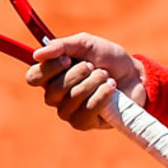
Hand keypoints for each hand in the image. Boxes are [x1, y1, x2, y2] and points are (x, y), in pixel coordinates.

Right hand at [25, 32, 144, 129]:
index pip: (33, 77)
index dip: (48, 69)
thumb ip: (62, 46)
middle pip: (53, 90)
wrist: (135, 75)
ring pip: (72, 99)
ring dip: (93, 83)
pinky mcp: (85, 122)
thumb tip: (37, 54)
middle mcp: (56, 96)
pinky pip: (86, 110)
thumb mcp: (87, 44)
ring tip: (106, 76)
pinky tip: (111, 88)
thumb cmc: (108, 59)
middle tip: (93, 66)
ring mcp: (69, 111)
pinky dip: (101, 95)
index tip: (67, 59)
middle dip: (78, 74)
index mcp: (52, 75)